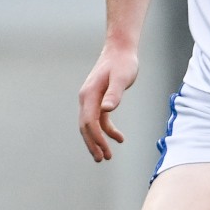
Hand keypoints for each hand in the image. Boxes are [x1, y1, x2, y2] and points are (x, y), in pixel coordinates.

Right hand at [78, 41, 139, 161]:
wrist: (120, 50)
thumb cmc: (123, 63)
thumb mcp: (122, 78)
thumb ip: (115, 94)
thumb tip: (107, 110)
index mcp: (90, 94)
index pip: (89, 121)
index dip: (96, 138)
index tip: (104, 151)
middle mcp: (86, 98)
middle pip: (86, 126)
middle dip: (93, 144)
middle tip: (101, 159)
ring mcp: (91, 99)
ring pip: (91, 125)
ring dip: (98, 140)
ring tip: (106, 156)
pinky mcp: (98, 99)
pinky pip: (99, 119)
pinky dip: (107, 130)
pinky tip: (119, 138)